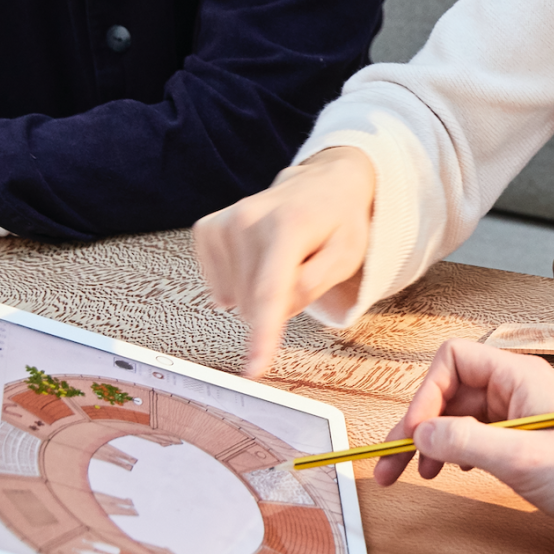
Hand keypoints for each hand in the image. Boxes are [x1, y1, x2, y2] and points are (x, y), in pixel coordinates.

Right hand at [193, 147, 375, 377]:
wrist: (321, 185)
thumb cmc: (338, 223)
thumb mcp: (347, 255)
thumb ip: (315, 283)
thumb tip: (275, 307)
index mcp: (289, 225)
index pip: (271, 291)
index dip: (262, 336)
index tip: (253, 369)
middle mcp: (249, 219)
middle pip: (253, 305)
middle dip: (279, 305)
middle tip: (300, 271)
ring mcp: (223, 222)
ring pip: (236, 301)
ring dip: (260, 293)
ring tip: (281, 259)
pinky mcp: (206, 229)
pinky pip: (219, 288)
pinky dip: (240, 284)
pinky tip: (257, 259)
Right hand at [377, 340, 553, 553]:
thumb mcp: (524, 460)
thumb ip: (467, 443)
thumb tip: (420, 435)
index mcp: (519, 376)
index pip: (452, 362)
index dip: (424, 397)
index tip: (412, 438)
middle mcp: (516, 389)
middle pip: (448, 393)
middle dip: (416, 427)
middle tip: (388, 468)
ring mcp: (519, 417)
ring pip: (457, 417)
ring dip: (430, 443)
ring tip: (417, 476)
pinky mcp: (524, 444)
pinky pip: (474, 437)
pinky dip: (453, 453)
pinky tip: (451, 474)